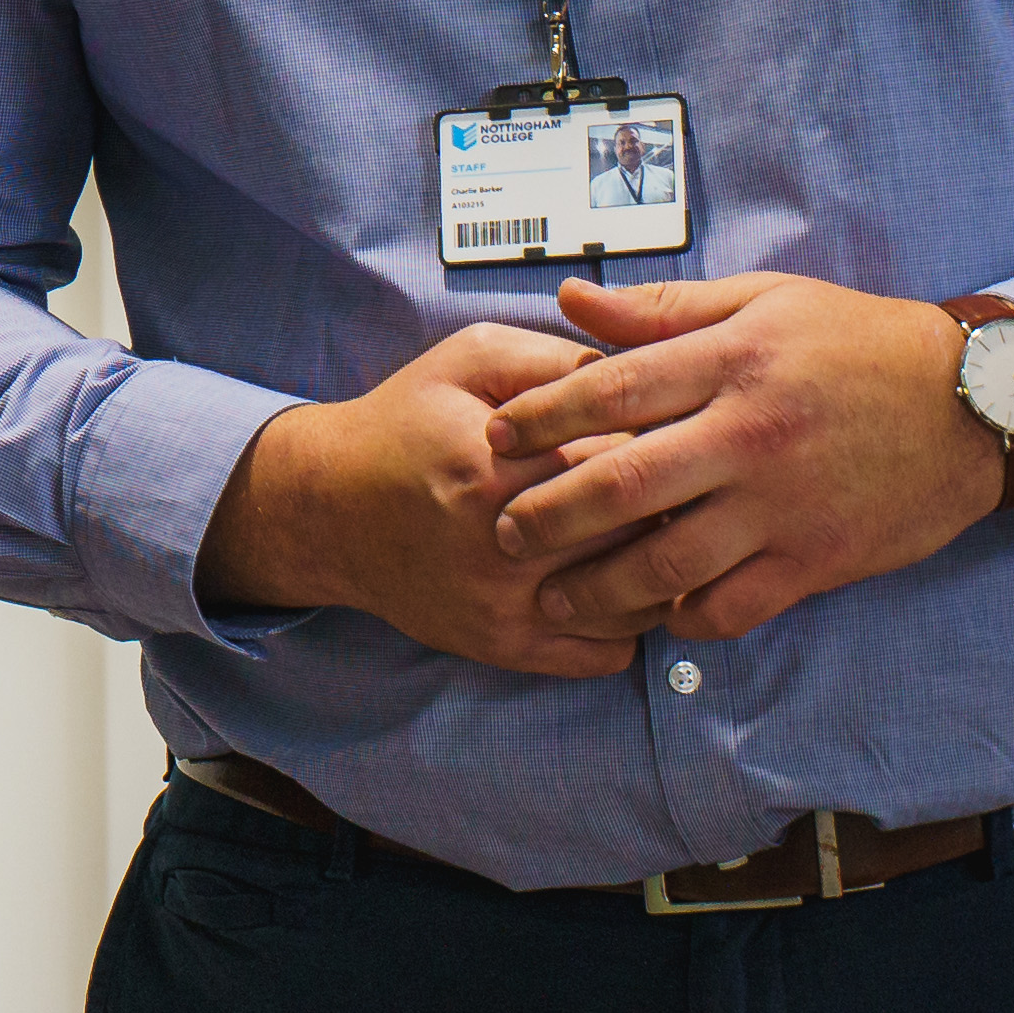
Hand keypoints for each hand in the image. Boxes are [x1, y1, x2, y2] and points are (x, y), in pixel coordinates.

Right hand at [193, 322, 657, 678]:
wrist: (331, 508)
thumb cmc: (408, 422)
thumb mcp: (470, 359)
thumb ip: (557, 359)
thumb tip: (642, 374)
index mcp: (495, 465)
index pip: (626, 458)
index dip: (663, 439)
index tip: (673, 428)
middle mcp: (501, 545)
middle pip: (640, 531)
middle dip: (674, 503)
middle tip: (683, 479)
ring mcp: (504, 607)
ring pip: (638, 599)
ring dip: (664, 566)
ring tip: (658, 528)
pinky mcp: (505, 647)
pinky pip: (608, 653)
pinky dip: (632, 621)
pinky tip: (623, 579)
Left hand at [480, 274, 1013, 643]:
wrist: (975, 405)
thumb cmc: (858, 343)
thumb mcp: (763, 301)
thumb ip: (662, 310)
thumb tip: (570, 299)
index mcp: (730, 362)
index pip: (611, 391)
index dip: (541, 415)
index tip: (492, 436)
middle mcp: (748, 436)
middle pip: (621, 483)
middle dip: (547, 514)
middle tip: (501, 533)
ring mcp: (781, 506)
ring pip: (668, 559)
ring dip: (598, 586)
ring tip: (553, 598)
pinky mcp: (816, 559)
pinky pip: (732, 605)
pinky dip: (683, 617)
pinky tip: (650, 616)